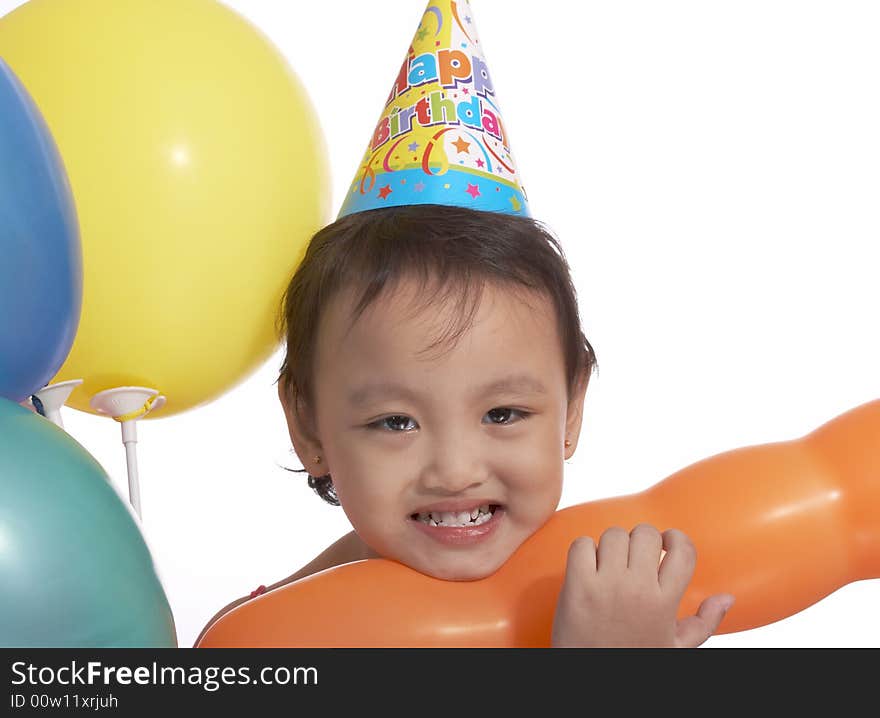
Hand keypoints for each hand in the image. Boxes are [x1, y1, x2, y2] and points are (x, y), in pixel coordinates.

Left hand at [551, 524, 734, 647]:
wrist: (591, 680)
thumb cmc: (633, 658)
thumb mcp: (674, 648)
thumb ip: (704, 623)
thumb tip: (727, 598)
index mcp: (665, 603)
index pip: (683, 551)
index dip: (676, 538)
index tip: (668, 540)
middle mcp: (638, 590)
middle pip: (645, 534)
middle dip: (641, 540)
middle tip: (634, 556)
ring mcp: (606, 585)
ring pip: (614, 534)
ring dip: (611, 545)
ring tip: (610, 563)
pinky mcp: (577, 585)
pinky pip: (582, 544)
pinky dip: (584, 550)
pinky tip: (587, 566)